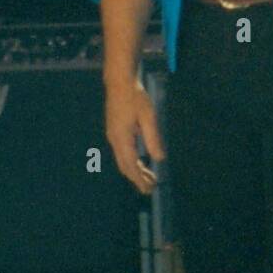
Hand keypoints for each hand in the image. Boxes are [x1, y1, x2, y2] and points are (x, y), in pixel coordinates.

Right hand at [105, 79, 164, 193]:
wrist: (119, 83)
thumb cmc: (135, 97)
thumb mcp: (149, 117)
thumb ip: (153, 138)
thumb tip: (160, 158)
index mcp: (122, 138)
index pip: (131, 165)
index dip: (139, 179)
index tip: (148, 189)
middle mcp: (114, 140)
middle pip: (125, 166)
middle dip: (137, 179)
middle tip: (150, 188)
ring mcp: (113, 136)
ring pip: (123, 160)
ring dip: (135, 171)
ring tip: (149, 178)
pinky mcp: (115, 132)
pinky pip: (122, 153)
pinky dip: (131, 162)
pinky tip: (141, 163)